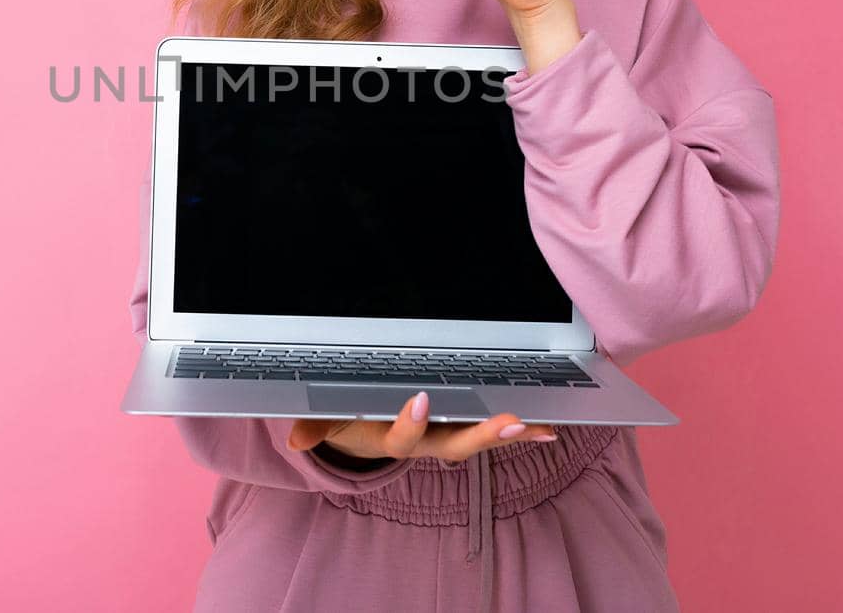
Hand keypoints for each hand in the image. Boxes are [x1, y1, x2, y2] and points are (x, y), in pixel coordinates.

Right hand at [285, 390, 556, 464]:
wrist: (366, 437)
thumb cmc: (349, 420)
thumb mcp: (329, 423)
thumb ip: (316, 428)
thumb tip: (294, 439)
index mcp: (392, 438)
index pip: (402, 435)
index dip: (412, 422)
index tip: (421, 399)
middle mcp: (426, 442)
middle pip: (455, 443)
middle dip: (483, 435)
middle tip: (509, 423)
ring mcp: (447, 438)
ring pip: (480, 439)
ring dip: (510, 434)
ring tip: (539, 426)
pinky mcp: (462, 431)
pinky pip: (493, 433)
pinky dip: (520, 432)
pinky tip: (548, 426)